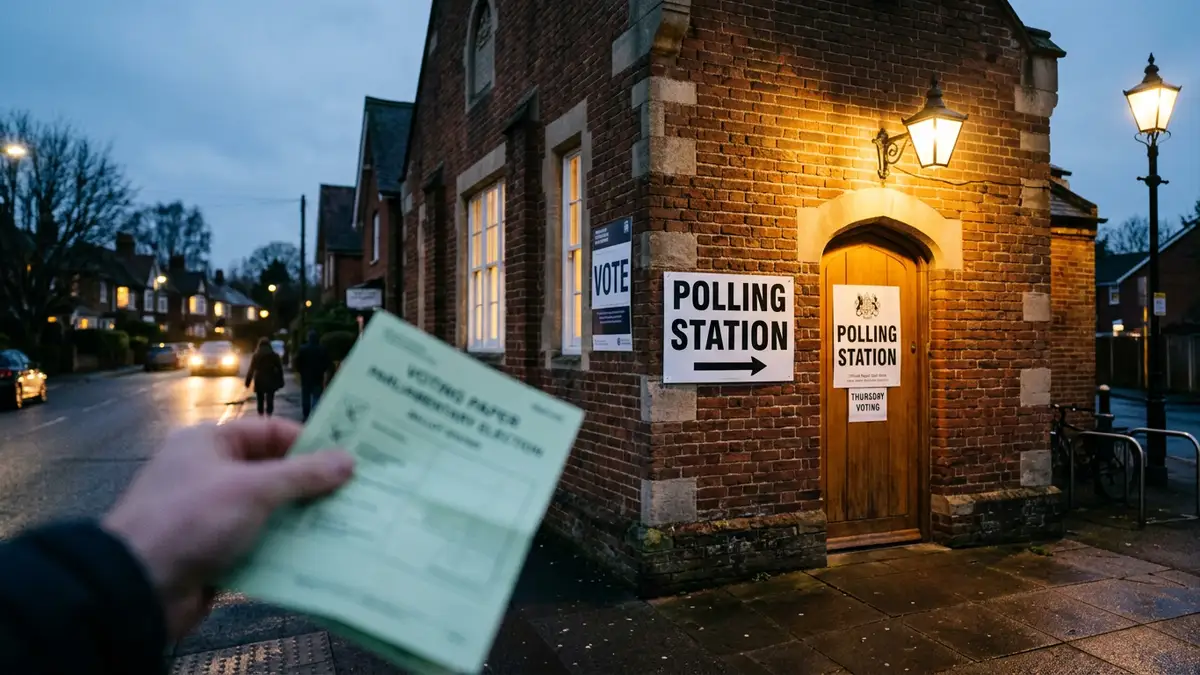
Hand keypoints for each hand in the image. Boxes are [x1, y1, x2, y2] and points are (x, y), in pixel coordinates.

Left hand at [102, 418, 353, 639]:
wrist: (136, 587)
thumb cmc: (191, 520)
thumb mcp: (252, 489)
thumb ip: (303, 475)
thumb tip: (349, 460)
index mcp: (208, 442)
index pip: (270, 431)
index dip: (309, 443)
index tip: (348, 459)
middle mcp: (208, 472)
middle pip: (272, 471)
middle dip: (310, 485)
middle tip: (355, 494)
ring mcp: (209, 513)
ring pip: (268, 510)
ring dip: (300, 519)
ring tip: (345, 525)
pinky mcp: (213, 550)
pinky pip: (257, 542)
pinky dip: (283, 547)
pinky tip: (316, 555)